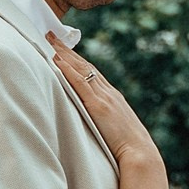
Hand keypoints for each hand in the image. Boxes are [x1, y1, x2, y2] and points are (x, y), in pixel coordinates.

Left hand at [50, 39, 161, 170]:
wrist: (140, 153)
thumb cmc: (128, 147)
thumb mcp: (116, 128)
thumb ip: (105, 120)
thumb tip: (94, 122)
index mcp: (113, 97)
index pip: (92, 72)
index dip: (77, 59)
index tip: (64, 47)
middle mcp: (108, 93)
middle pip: (85, 65)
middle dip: (67, 50)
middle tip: (51, 34)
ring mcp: (104, 98)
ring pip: (81, 69)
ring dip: (64, 54)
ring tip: (49, 40)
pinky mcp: (97, 107)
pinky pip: (80, 84)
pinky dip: (68, 71)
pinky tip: (56, 61)